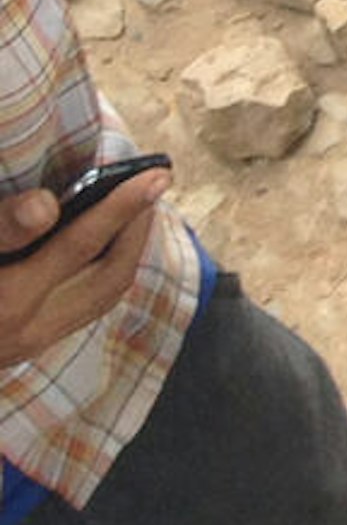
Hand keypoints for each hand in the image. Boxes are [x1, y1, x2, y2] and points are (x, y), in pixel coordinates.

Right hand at [0, 166, 168, 369]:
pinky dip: (103, 275)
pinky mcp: (21, 351)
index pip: (80, 246)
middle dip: (137, 229)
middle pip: (107, 277)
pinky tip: (103, 248)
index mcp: (5, 300)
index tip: (154, 173)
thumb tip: (46, 207)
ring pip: (102, 298)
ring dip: (127, 252)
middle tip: (151, 186)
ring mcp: (24, 345)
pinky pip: (83, 311)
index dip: (121, 205)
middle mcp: (22, 329)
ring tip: (136, 210)